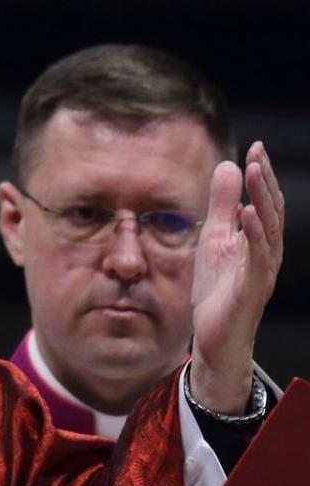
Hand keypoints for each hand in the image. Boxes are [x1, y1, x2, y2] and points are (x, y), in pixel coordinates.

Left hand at [190, 142, 283, 412]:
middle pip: (271, 210)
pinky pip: (258, 258)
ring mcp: (262, 269)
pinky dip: (255, 234)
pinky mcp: (253, 287)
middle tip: (258, 153)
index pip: (263, 201)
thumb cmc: (217, 289)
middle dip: (264, 181)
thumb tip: (228, 166)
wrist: (215, 336)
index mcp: (258, 239)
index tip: (254, 148)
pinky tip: (249, 214)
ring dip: (262, 199)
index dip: (260, 176)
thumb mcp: (214, 239)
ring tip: (255, 172)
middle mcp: (267, 252)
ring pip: (269, 229)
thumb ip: (221, 206)